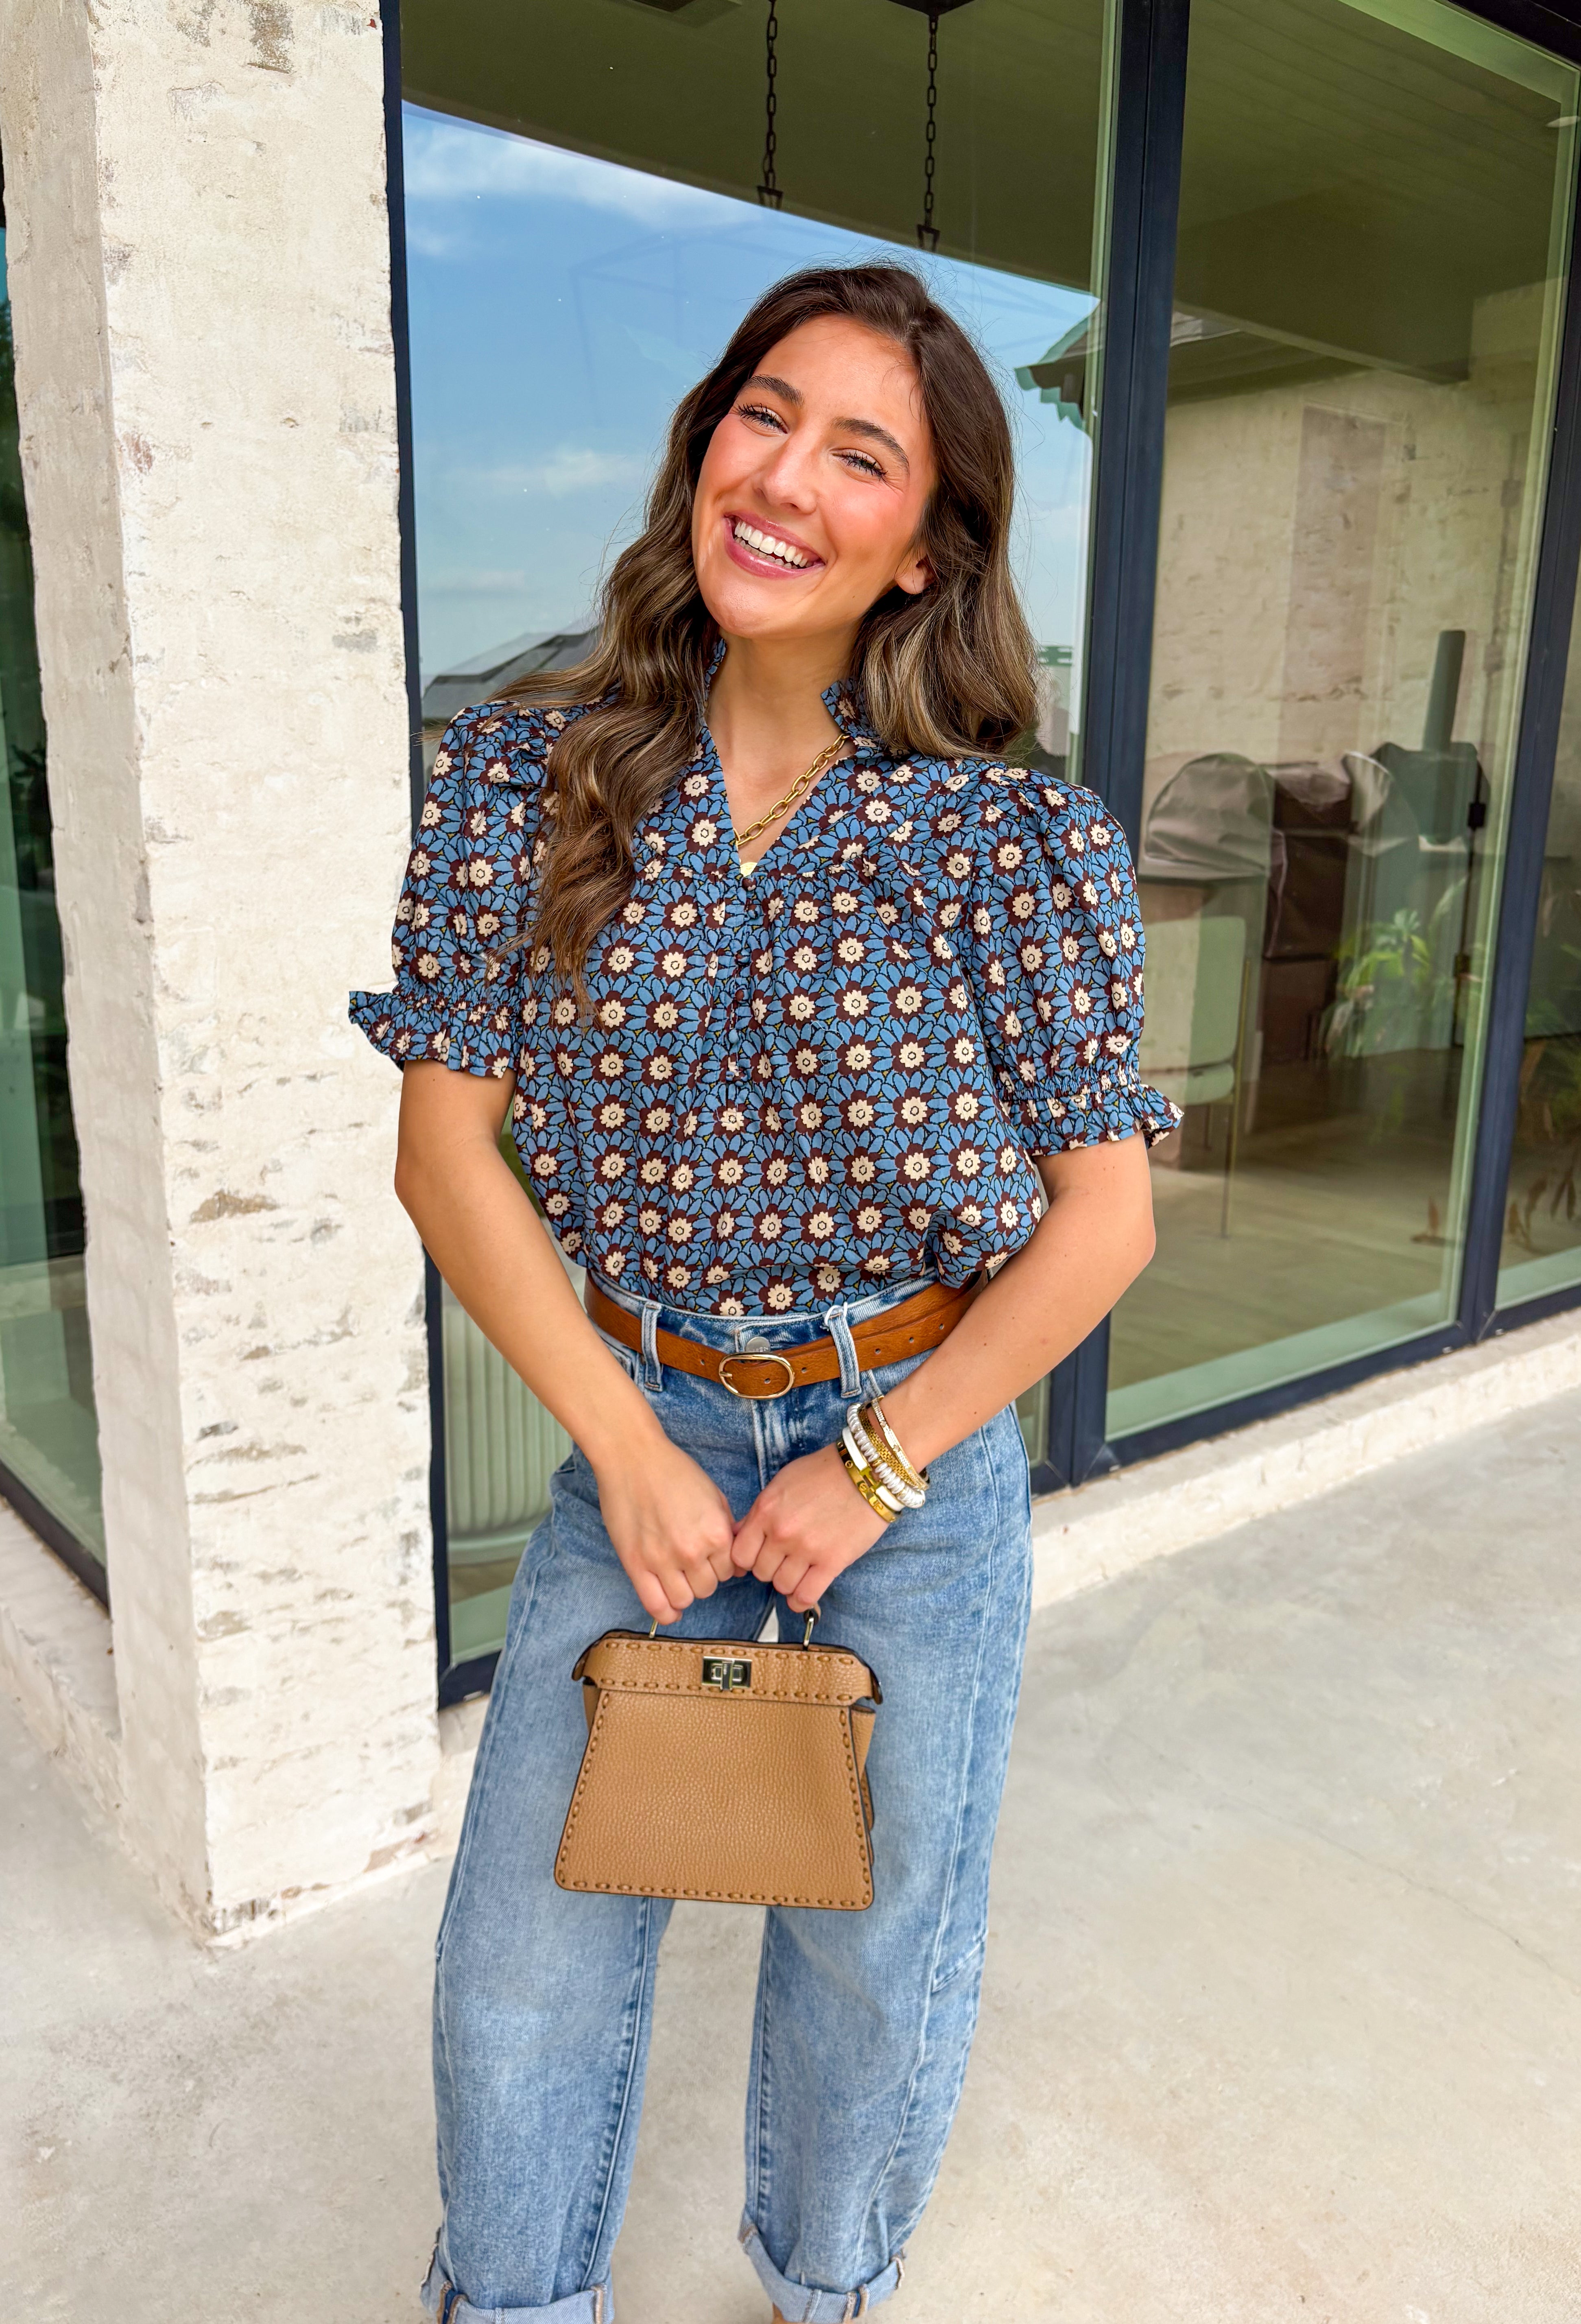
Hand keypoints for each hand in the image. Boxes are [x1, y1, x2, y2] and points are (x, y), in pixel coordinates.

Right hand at [592, 1432, 737, 1625]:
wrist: (633, 1457)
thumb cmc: (673, 1471)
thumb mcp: (713, 1495)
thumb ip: (726, 1529)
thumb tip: (736, 1561)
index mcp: (717, 1534)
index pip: (729, 1571)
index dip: (719, 1565)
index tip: (710, 1558)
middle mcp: (693, 1551)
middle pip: (708, 1588)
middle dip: (703, 1578)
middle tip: (691, 1563)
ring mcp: (662, 1561)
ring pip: (684, 1600)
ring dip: (684, 1592)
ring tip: (677, 1576)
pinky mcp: (636, 1565)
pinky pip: (656, 1606)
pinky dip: (666, 1612)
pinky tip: (669, 1606)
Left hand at [729, 1443, 888, 1613]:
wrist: (866, 1473)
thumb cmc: (822, 1473)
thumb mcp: (781, 1483)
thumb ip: (758, 1512)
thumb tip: (737, 1535)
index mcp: (766, 1511)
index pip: (740, 1555)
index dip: (747, 1559)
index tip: (758, 1556)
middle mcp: (782, 1533)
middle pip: (761, 1572)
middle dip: (770, 1568)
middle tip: (784, 1559)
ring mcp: (807, 1549)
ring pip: (782, 1586)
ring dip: (788, 1582)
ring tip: (799, 1570)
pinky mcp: (832, 1562)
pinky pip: (805, 1596)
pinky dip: (801, 1600)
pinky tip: (804, 1593)